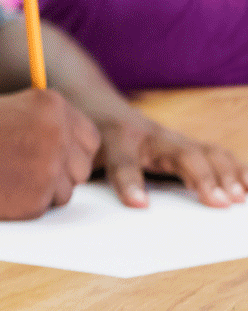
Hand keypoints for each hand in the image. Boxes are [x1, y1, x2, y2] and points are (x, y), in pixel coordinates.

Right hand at [0, 89, 99, 218]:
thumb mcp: (1, 111)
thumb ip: (37, 120)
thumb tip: (68, 140)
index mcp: (48, 104)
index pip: (89, 135)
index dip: (68, 148)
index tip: (46, 153)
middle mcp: (56, 133)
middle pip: (82, 164)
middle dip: (60, 170)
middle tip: (22, 169)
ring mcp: (48, 168)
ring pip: (67, 189)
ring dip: (42, 189)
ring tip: (1, 177)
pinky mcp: (35, 201)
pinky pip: (45, 207)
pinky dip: (24, 204)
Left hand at [92, 109, 247, 208]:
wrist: (97, 105)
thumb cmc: (89, 135)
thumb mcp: (79, 151)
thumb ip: (84, 172)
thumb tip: (86, 201)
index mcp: (116, 138)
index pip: (123, 160)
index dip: (130, 181)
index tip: (139, 205)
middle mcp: (150, 135)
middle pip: (181, 153)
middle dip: (201, 177)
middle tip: (218, 203)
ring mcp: (172, 139)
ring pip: (205, 151)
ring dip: (226, 174)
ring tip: (238, 198)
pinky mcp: (186, 145)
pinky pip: (215, 154)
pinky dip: (236, 169)